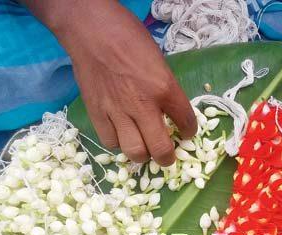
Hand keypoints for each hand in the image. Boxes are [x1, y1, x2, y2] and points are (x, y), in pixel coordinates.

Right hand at [21, 0, 196, 164]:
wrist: (91, 30)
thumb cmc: (128, 37)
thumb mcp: (158, 61)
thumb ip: (165, 88)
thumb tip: (168, 110)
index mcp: (164, 88)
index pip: (186, 122)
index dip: (189, 132)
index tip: (186, 133)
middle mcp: (144, 105)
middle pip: (160, 149)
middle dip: (167, 157)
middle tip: (166, 155)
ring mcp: (118, 112)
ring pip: (135, 152)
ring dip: (142, 154)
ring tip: (143, 148)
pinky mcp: (97, 113)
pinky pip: (110, 142)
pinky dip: (118, 142)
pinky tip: (121, 134)